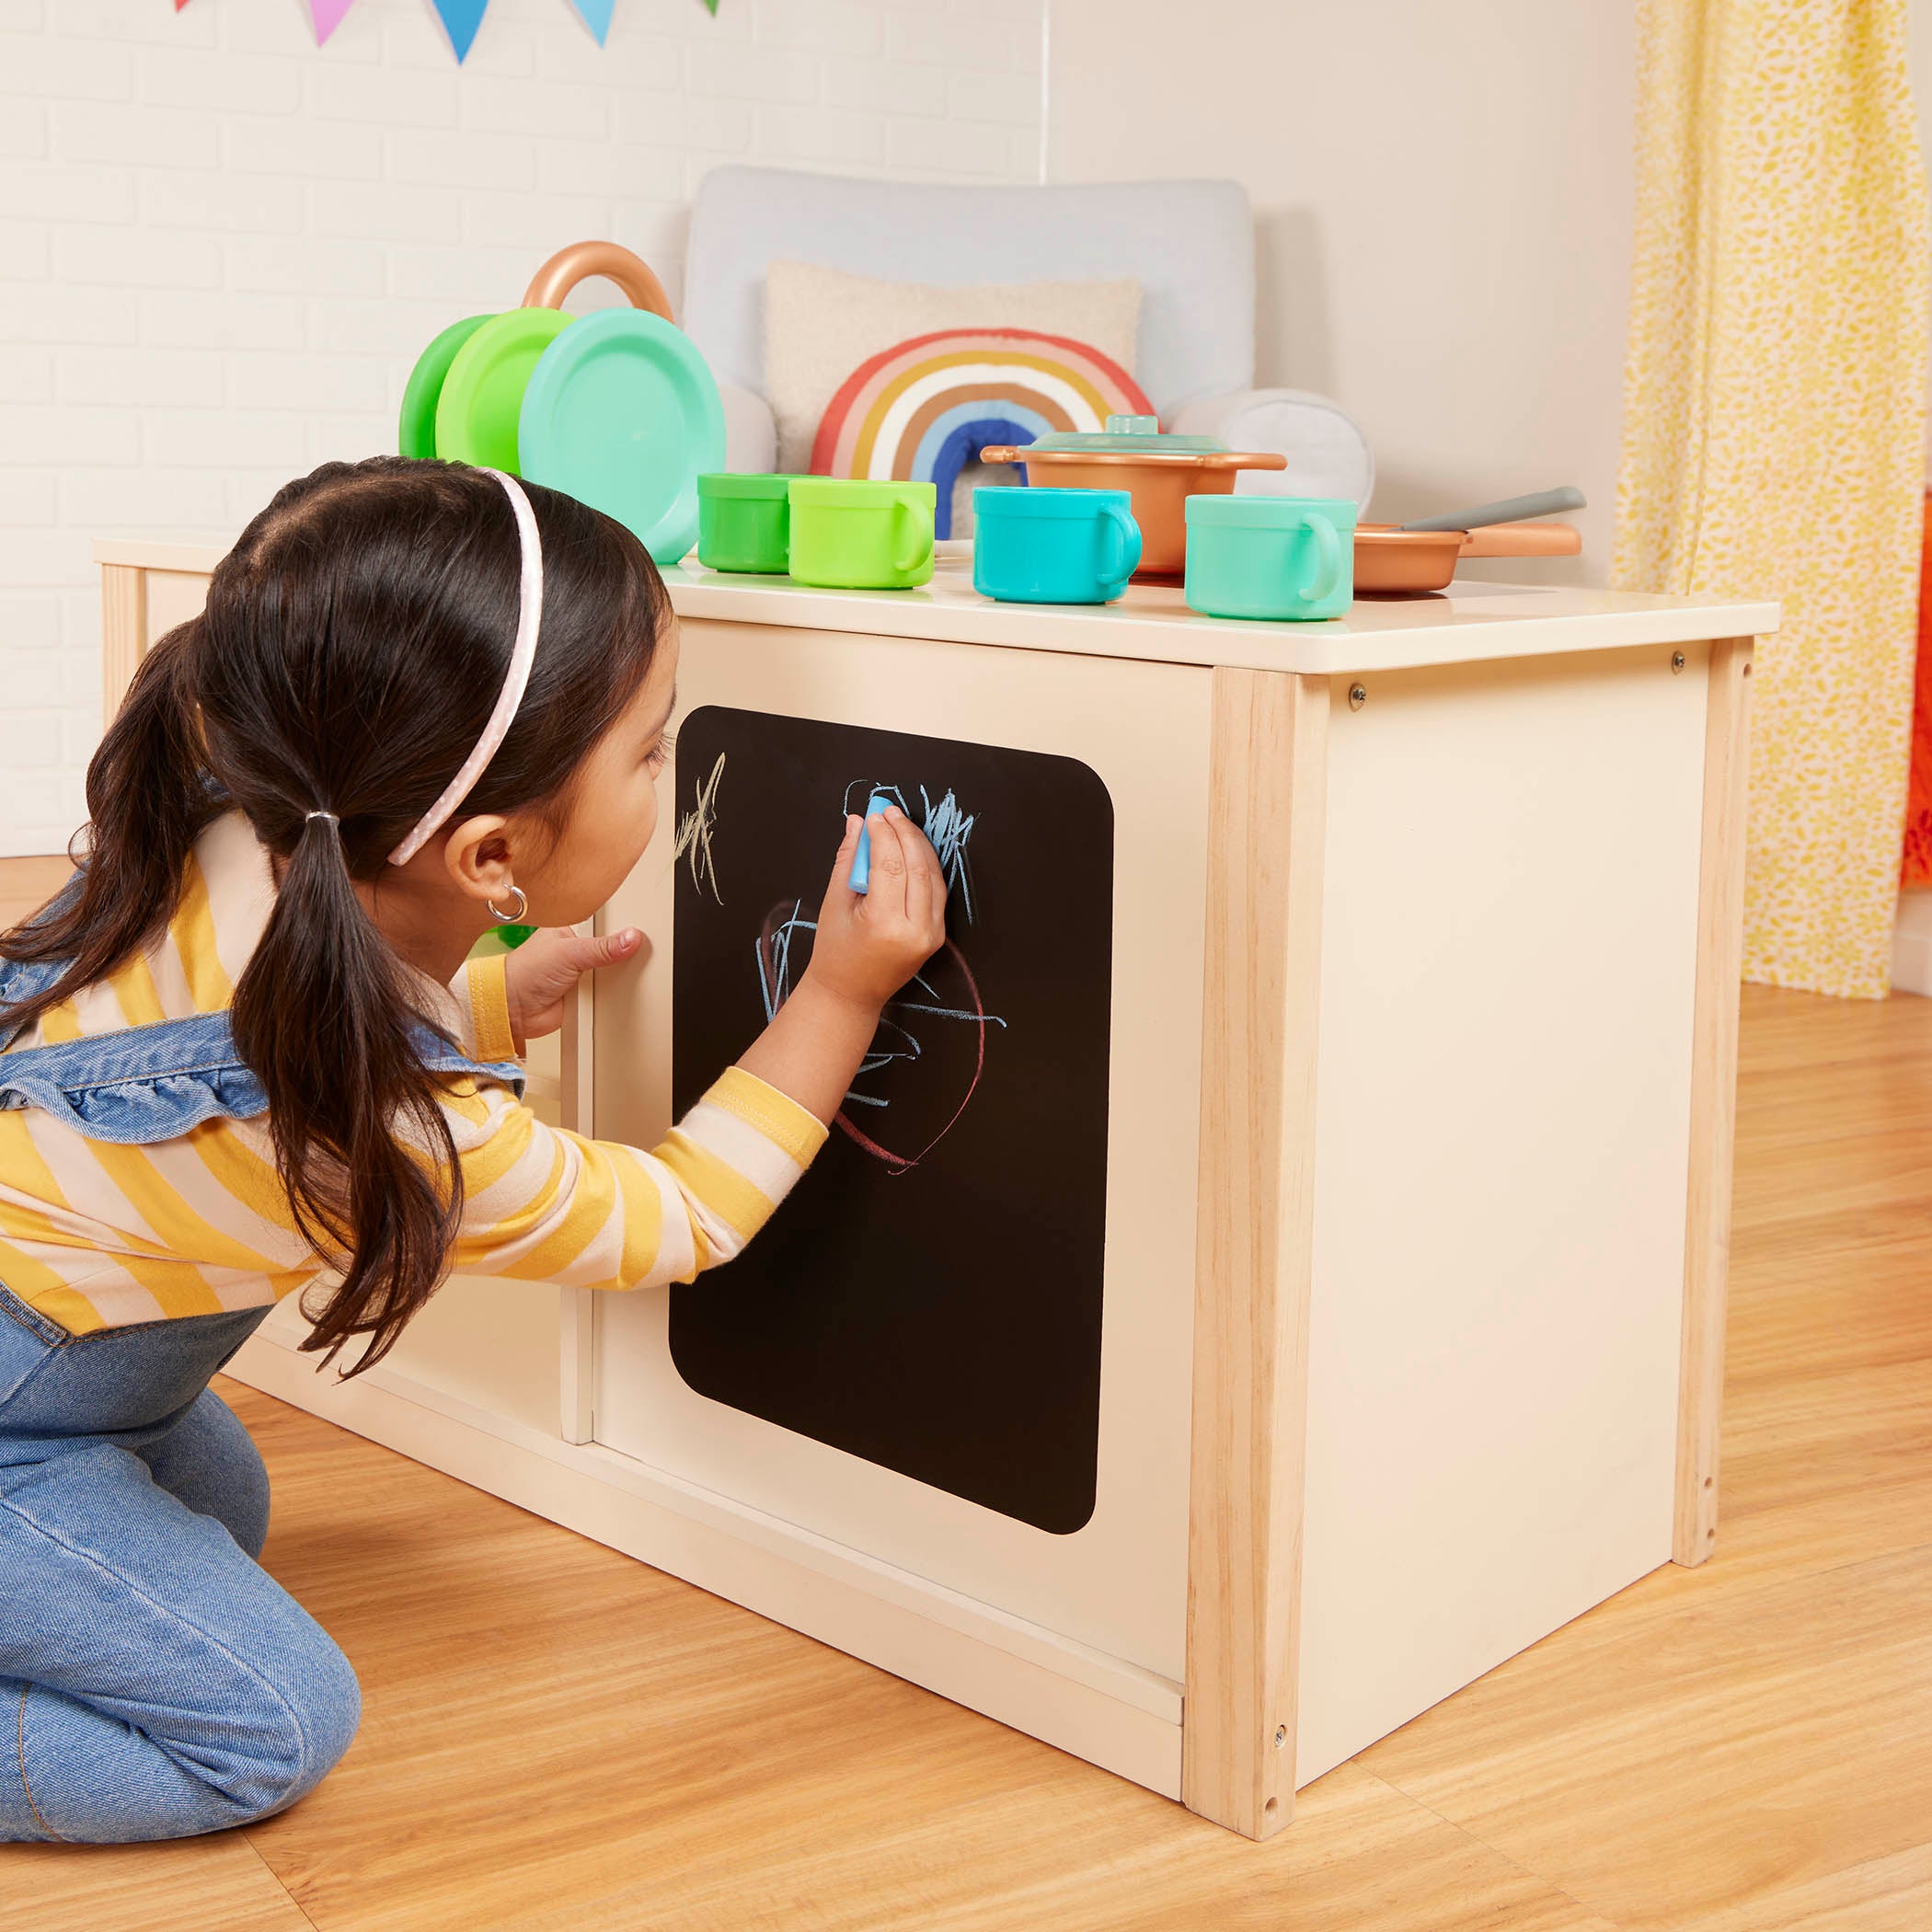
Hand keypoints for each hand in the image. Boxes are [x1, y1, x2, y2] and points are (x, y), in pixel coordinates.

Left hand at [501, 925, 643, 1042]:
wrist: (513, 1010)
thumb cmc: (526, 972)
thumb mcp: (570, 952)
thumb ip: (603, 947)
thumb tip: (631, 938)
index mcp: (572, 928)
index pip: (604, 920)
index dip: (623, 923)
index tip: (644, 925)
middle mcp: (579, 949)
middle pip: (613, 945)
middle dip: (625, 950)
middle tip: (646, 947)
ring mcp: (584, 972)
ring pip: (613, 969)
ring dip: (620, 974)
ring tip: (639, 968)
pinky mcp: (587, 994)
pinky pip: (609, 991)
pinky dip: (615, 992)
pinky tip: (626, 989)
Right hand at [802, 805, 947, 1017]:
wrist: (850, 994)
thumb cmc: (835, 952)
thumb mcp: (834, 904)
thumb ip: (848, 860)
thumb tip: (857, 823)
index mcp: (885, 924)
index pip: (891, 865)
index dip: (883, 835)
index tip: (873, 815)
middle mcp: (915, 930)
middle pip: (917, 867)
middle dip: (904, 833)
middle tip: (889, 812)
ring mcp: (931, 935)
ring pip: (933, 876)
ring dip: (919, 845)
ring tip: (900, 824)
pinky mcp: (937, 936)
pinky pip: (936, 891)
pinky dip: (926, 866)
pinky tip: (912, 849)